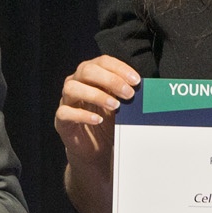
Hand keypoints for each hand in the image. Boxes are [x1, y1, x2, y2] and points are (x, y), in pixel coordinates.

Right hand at [55, 54, 140, 212]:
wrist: (97, 151)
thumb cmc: (109, 123)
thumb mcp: (122, 107)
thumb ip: (129, 95)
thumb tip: (150, 89)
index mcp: (91, 75)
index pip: (102, 62)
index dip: (119, 68)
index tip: (136, 81)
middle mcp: (76, 83)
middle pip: (86, 70)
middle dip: (110, 80)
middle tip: (129, 94)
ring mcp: (66, 101)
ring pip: (72, 88)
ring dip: (96, 94)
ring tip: (115, 106)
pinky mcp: (61, 120)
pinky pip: (65, 112)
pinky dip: (82, 114)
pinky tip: (97, 119)